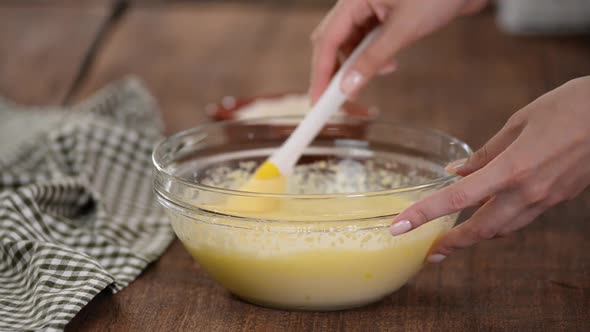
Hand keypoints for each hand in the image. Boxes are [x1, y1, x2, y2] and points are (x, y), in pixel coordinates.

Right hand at [309, 0, 487, 101]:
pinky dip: (372, 59)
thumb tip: (348, 87)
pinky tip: (389, 63)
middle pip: (331, 45)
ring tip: (382, 72)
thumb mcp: (403, 29)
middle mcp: (356, 4)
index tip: (318, 102)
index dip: (320, 74)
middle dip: (336, 74)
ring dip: (357, 67)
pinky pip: (365, 43)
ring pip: (349, 46)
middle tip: (340, 102)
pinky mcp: (383, 17)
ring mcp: (369, 10)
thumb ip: (373, 59)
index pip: (325, 42)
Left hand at [390, 76, 589, 262]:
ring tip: (453, 238)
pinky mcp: (558, 198)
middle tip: (430, 251)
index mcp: (512, 169)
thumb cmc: (570, 106)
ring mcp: (546, 199)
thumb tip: (457, 172)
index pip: (456, 199)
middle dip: (452, 243)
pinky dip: (500, 221)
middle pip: (481, 229)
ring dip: (476, 236)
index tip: (399, 227)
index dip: (424, 215)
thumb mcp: (519, 122)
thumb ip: (485, 153)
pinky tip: (488, 213)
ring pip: (503, 229)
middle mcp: (528, 192)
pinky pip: (522, 218)